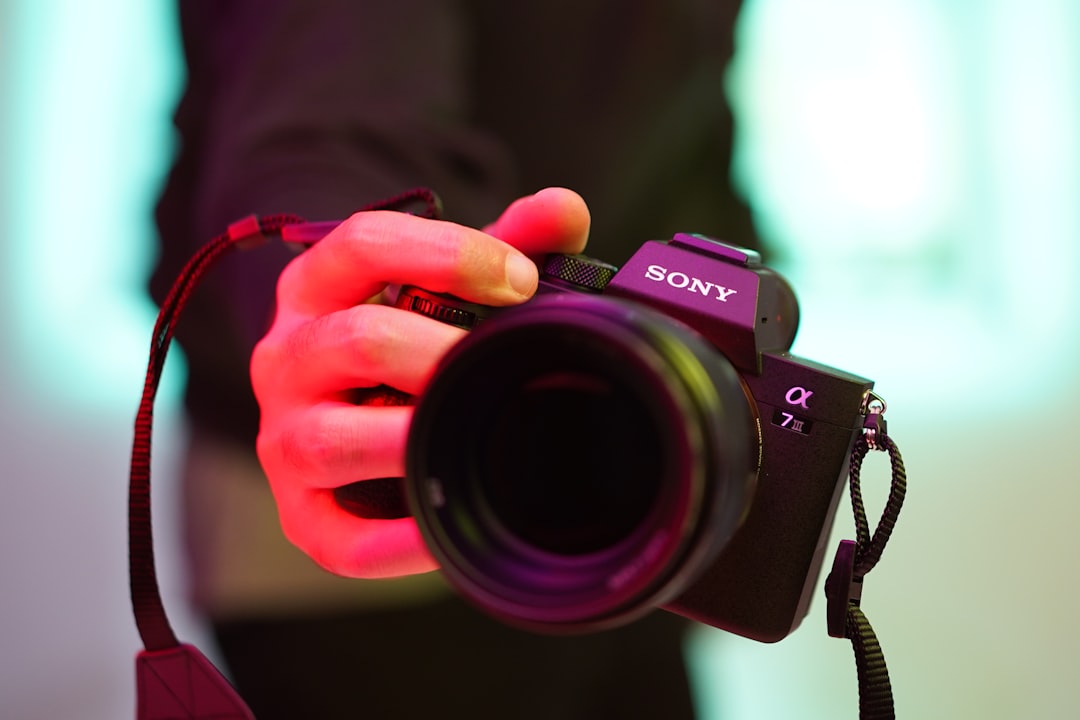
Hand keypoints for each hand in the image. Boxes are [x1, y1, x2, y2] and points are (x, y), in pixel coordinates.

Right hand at [251, 188, 589, 577]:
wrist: (342, 411)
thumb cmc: (402, 340)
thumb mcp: (446, 284)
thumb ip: (507, 244)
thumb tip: (563, 208)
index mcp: (318, 289)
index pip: (362, 243)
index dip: (446, 252)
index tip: (520, 279)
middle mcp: (286, 358)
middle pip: (353, 341)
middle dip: (439, 352)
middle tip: (501, 364)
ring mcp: (284, 438)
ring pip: (326, 439)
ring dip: (406, 439)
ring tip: (470, 434)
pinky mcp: (301, 514)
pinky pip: (338, 538)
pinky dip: (395, 544)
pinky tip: (448, 529)